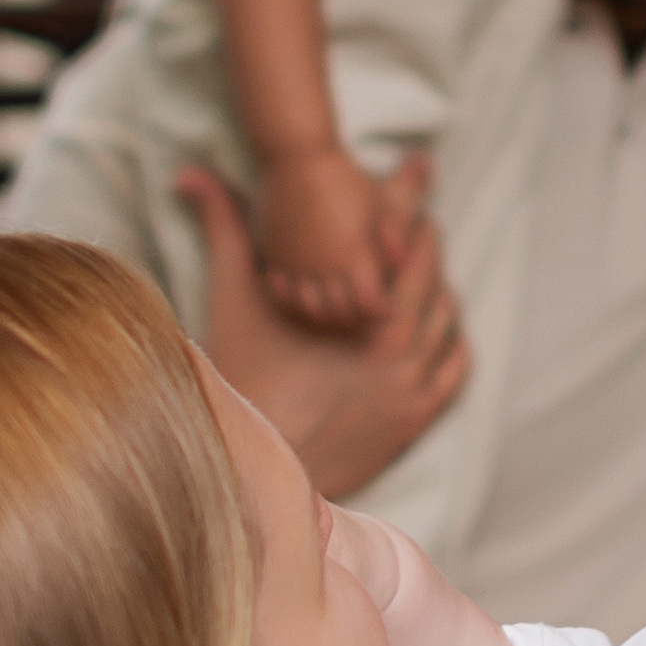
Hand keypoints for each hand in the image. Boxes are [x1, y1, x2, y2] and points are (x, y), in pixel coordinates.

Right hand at [181, 162, 467, 497]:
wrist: (253, 472)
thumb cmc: (242, 382)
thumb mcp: (236, 302)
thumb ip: (224, 230)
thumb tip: (190, 174)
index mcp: (371, 327)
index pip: (411, 253)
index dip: (409, 214)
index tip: (407, 182)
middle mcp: (405, 360)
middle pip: (437, 285)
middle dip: (424, 250)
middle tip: (409, 222)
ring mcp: (416, 394)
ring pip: (449, 324)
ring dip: (436, 292)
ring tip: (413, 268)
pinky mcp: (417, 420)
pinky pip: (454, 367)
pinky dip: (447, 337)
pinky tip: (428, 322)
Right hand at [256, 139, 415, 328]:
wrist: (297, 159)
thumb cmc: (344, 179)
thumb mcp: (380, 203)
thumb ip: (395, 235)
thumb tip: (406, 262)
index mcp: (353, 254)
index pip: (369, 303)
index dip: (380, 311)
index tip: (386, 308)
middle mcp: (324, 264)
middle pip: (341, 312)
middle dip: (357, 319)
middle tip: (365, 316)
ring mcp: (297, 263)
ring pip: (310, 308)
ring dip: (326, 316)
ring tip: (337, 312)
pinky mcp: (276, 256)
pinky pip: (282, 293)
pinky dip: (294, 302)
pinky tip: (304, 297)